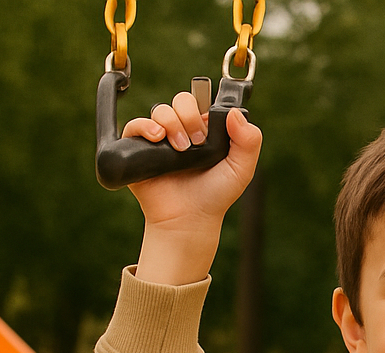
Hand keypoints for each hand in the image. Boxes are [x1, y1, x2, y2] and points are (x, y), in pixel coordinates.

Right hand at [122, 93, 261, 283]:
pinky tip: (157, 136)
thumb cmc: (215, 196)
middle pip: (180, 101)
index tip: (209, 131)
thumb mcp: (241, 170)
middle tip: (197, 143)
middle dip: (189, 116)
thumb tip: (235, 111)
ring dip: (171, 123)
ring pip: (160, 110)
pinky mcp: (139, 150)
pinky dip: (144, 125)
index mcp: (204, 132)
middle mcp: (182, 132)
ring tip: (181, 148)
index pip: (202, 103)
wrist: (190, 219)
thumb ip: (249, 142)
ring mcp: (160, 140)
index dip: (204, 110)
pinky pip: (134, 125)